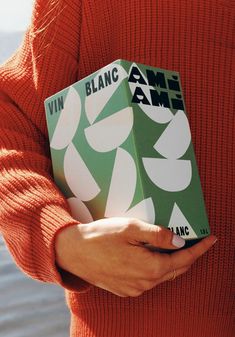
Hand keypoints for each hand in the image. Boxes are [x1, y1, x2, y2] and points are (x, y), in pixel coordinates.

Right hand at [55, 217, 216, 296]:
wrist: (73, 252)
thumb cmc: (101, 237)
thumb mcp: (131, 228)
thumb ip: (158, 235)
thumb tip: (179, 240)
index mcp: (150, 267)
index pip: (184, 259)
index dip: (200, 249)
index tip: (212, 239)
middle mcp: (145, 283)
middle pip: (176, 270)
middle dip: (189, 256)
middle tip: (197, 241)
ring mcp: (134, 288)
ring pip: (162, 275)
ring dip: (172, 262)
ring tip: (176, 246)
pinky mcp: (125, 289)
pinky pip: (149, 280)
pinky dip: (157, 268)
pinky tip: (154, 257)